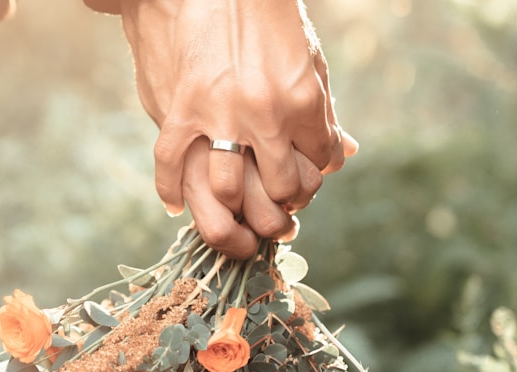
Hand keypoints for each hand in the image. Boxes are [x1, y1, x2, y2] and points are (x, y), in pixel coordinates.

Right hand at [119, 0, 357, 257]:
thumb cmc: (266, 16)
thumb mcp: (307, 55)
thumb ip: (323, 107)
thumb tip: (344, 152)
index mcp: (303, 99)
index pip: (321, 163)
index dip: (315, 176)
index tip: (304, 177)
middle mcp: (265, 114)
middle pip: (280, 188)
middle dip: (281, 203)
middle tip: (275, 205)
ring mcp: (220, 115)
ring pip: (228, 191)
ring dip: (232, 207)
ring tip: (234, 207)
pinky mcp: (180, 109)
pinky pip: (172, 166)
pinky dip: (171, 192)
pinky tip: (176, 204)